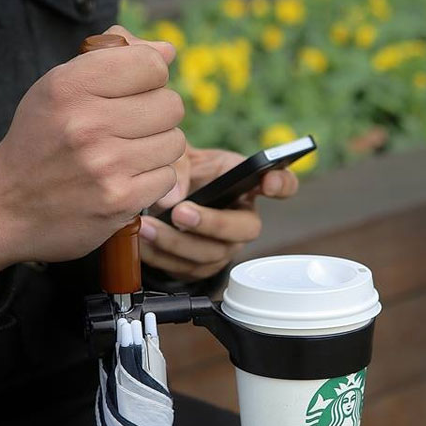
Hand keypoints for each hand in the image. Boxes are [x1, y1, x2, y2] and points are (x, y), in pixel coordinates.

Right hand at [0, 26, 183, 295]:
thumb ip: (113, 60)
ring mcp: (105, 164)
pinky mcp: (120, 199)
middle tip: (133, 127)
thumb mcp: (60, 88)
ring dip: (158, 149)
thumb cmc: (43, 139)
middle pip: (171, 106)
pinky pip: (168, 177)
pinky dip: (154, 179)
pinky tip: (128, 179)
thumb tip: (168, 51)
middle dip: (158, 115)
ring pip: (175, 142)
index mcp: (70, 86)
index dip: (151, 79)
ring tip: (129, 154)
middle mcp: (87, 123)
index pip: (151, 66)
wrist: (8, 204)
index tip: (135, 91)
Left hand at [138, 145, 298, 281]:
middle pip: (246, 229)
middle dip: (212, 223)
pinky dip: (160, 256)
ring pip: (211, 254)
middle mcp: (243, 219)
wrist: (157, 200)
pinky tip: (142, 241)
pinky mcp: (203, 267)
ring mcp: (226, 246)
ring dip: (176, 242)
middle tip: (181, 212)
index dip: (282, 185)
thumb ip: (178, 165)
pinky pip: (186, 269)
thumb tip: (173, 198)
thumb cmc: (180, 173)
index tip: (267, 182)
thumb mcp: (179, 156)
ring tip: (147, 225)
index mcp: (246, 185)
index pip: (283, 184)